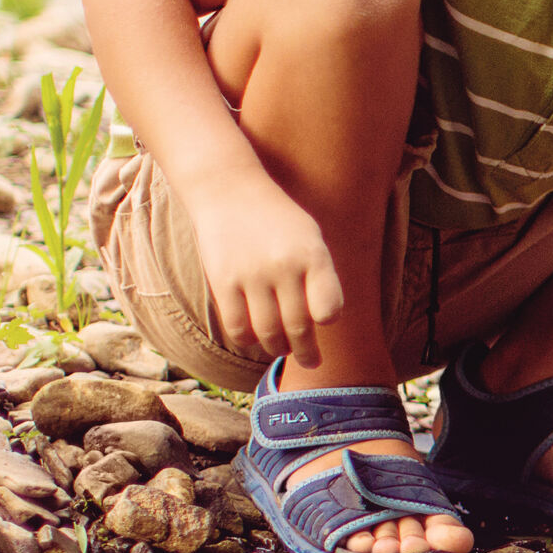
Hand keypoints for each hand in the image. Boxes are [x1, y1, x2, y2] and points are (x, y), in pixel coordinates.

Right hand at [190, 177, 344, 366]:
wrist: (229, 190)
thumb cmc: (278, 219)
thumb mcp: (310, 236)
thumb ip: (319, 275)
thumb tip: (324, 321)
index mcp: (313, 255)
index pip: (329, 308)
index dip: (328, 320)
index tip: (324, 322)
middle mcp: (284, 267)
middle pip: (299, 327)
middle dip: (307, 351)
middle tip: (311, 362)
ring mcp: (252, 276)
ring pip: (268, 332)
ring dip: (277, 348)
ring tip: (282, 350)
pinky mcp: (223, 282)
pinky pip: (237, 327)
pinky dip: (248, 340)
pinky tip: (254, 338)